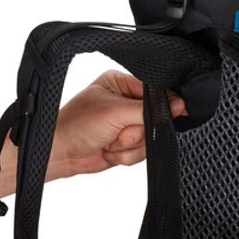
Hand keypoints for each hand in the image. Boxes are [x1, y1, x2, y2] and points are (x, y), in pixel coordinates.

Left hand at [49, 70, 184, 178]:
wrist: (60, 154)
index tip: (167, 114)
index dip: (162, 106)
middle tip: (118, 132)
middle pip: (155, 118)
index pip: (155, 92)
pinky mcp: (127, 144)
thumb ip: (148, 110)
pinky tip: (109, 150)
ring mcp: (127, 125)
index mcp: (121, 83)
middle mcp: (126, 102)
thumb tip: (178, 105)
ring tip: (110, 142)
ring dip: (130, 146)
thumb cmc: (77, 126)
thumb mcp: (115, 112)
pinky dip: (126, 156)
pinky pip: (142, 152)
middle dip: (137, 131)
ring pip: (150, 138)